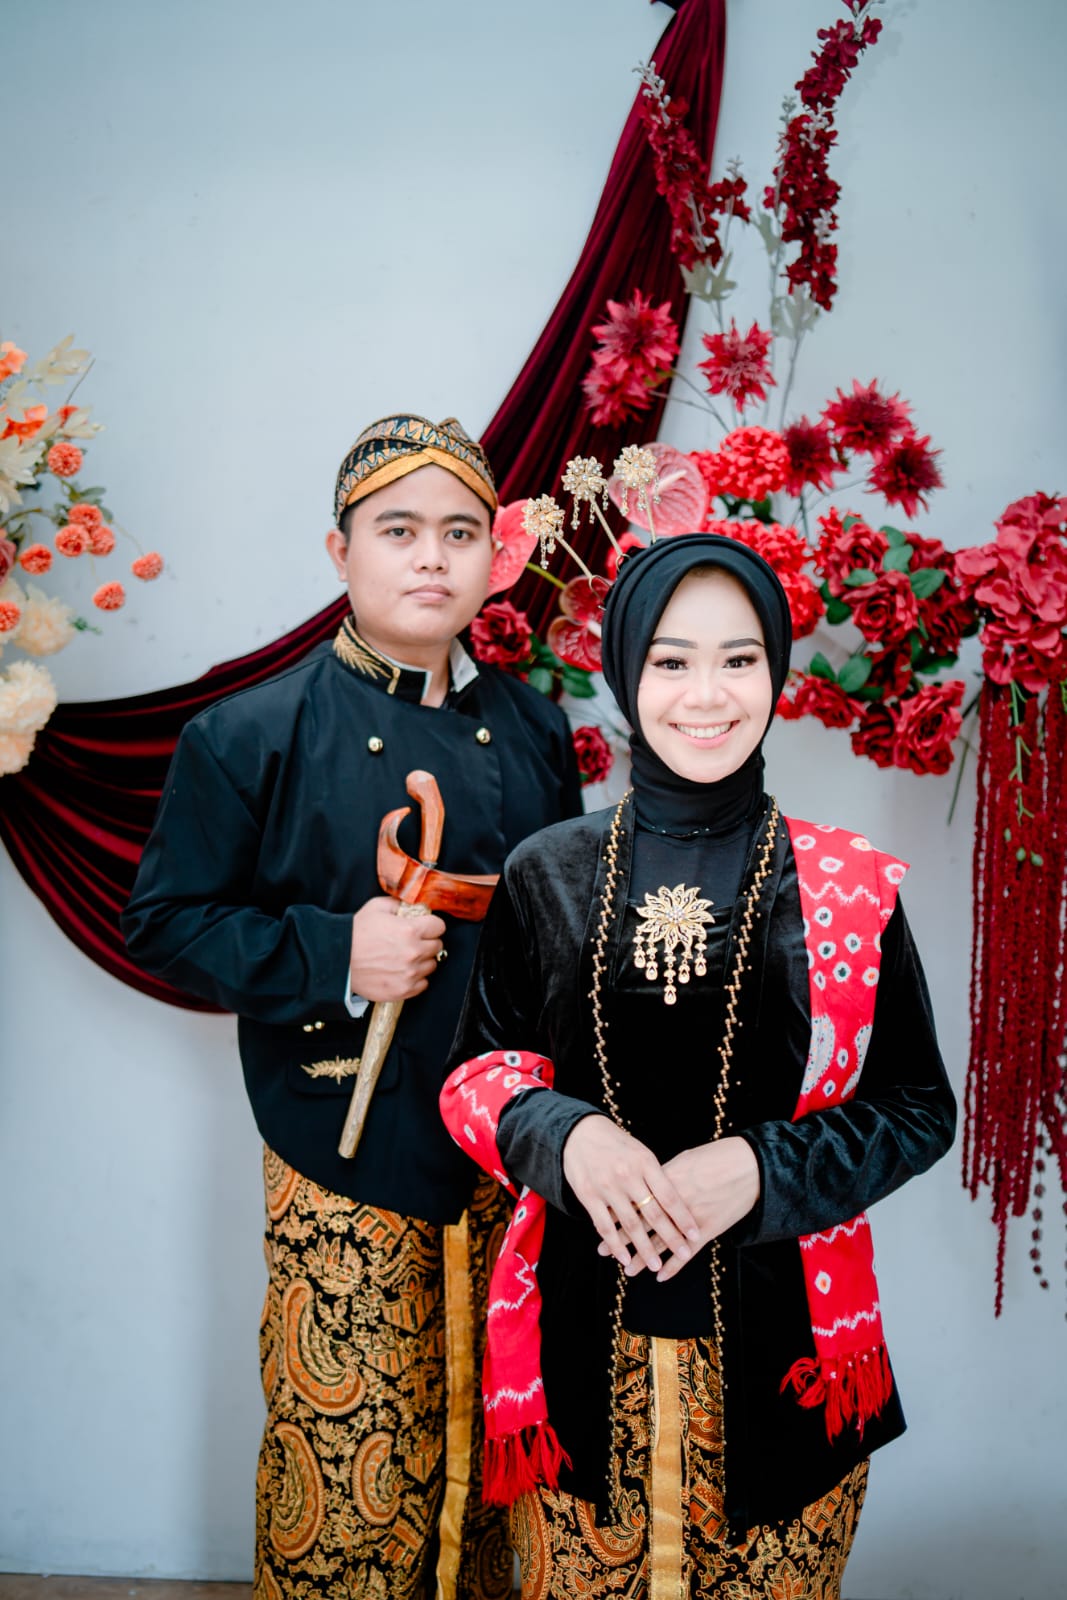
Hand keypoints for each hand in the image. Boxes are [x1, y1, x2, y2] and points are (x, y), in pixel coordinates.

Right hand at [349, 897, 445, 1001]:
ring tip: (406, 958)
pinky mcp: (403, 989)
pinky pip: (423, 984)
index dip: (432, 925)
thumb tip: (411, 907)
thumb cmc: (355, 933)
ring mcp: (410, 973)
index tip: (426, 927)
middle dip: (427, 942)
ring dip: (422, 961)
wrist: (337, 959)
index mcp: (410, 930)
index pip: (439, 926)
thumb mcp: (376, 907)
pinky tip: (404, 972)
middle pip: (437, 946)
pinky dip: (416, 979)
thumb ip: (398, 904)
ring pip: (431, 965)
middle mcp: (414, 952)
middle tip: (413, 942)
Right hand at [563, 1115, 701, 1276]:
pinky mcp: (589, 1196)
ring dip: (644, 1248)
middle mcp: (627, 1175)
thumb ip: (655, 1175)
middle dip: (670, 1237)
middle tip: (684, 1254)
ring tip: (656, 1265)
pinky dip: (616, 1244)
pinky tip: (625, 1258)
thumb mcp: (640, 1153)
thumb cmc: (616, 1144)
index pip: (668, 1195)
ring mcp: (607, 1187)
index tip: (695, 1234)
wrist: (580, 1132)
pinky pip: (604, 1226)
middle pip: (653, 1213)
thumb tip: (677, 1199)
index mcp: (644, 1162)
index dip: (683, 1217)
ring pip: (630, 1224)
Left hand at [596, 1136, 759, 1281]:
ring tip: (627, 1269)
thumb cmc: (716, 1158)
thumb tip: (647, 1181)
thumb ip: (664, 1175)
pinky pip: (686, 1253)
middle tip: (603, 1251)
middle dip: (621, 1238)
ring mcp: (689, 1218)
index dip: (616, 1212)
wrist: (748, 1166)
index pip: (634, 1199)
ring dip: (643, 1257)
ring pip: (661, 1242)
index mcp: (665, 1180)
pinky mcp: (707, 1230)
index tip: (600, 1222)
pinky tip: (660, 1276)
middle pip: (642, 1223)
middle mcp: (673, 1202)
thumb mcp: (685, 1161)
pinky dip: (673, 1266)